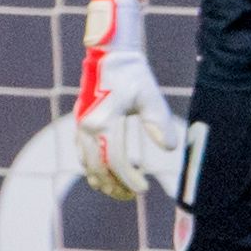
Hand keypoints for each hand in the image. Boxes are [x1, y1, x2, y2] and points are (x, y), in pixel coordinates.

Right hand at [74, 0, 178, 199]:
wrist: (108, 54)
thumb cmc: (132, 73)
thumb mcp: (150, 96)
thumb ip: (159, 123)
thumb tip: (170, 149)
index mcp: (104, 121)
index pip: (116, 162)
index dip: (129, 180)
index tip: (144, 189)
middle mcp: (88, 126)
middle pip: (98, 168)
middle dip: (115, 186)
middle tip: (133, 196)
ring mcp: (81, 125)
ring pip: (87, 164)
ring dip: (103, 181)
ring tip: (121, 191)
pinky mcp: (80, 123)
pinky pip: (83, 154)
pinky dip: (93, 168)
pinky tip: (107, 174)